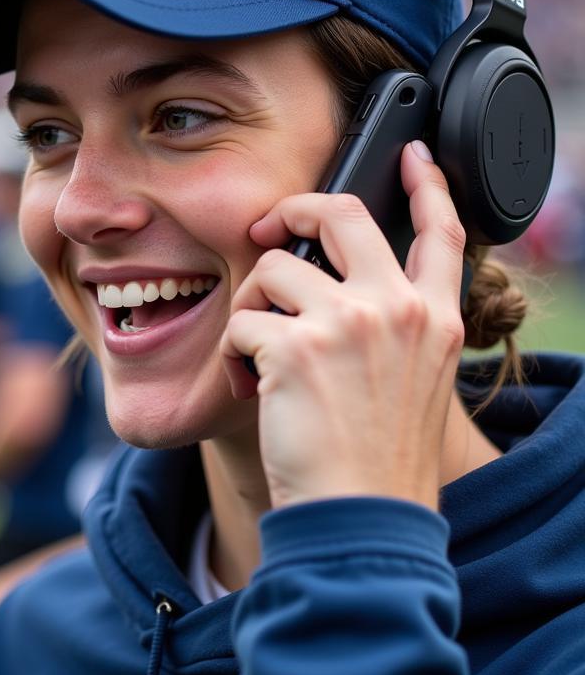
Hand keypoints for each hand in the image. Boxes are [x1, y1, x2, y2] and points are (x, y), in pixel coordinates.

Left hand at [220, 142, 466, 510]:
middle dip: (294, 209)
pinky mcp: (296, 345)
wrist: (361, 518)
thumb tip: (326, 280)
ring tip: (258, 358)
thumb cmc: (374, 457)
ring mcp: (348, 322)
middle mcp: (397, 309)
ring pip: (272, 268)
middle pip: (341, 214)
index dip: (429, 186)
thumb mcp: (409, 381)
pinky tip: (249, 387)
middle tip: (267, 228)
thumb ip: (386, 326)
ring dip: (252, 308)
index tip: (417, 155)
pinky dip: (231, 353)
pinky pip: (240, 321)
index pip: (443, 232)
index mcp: (434, 319)